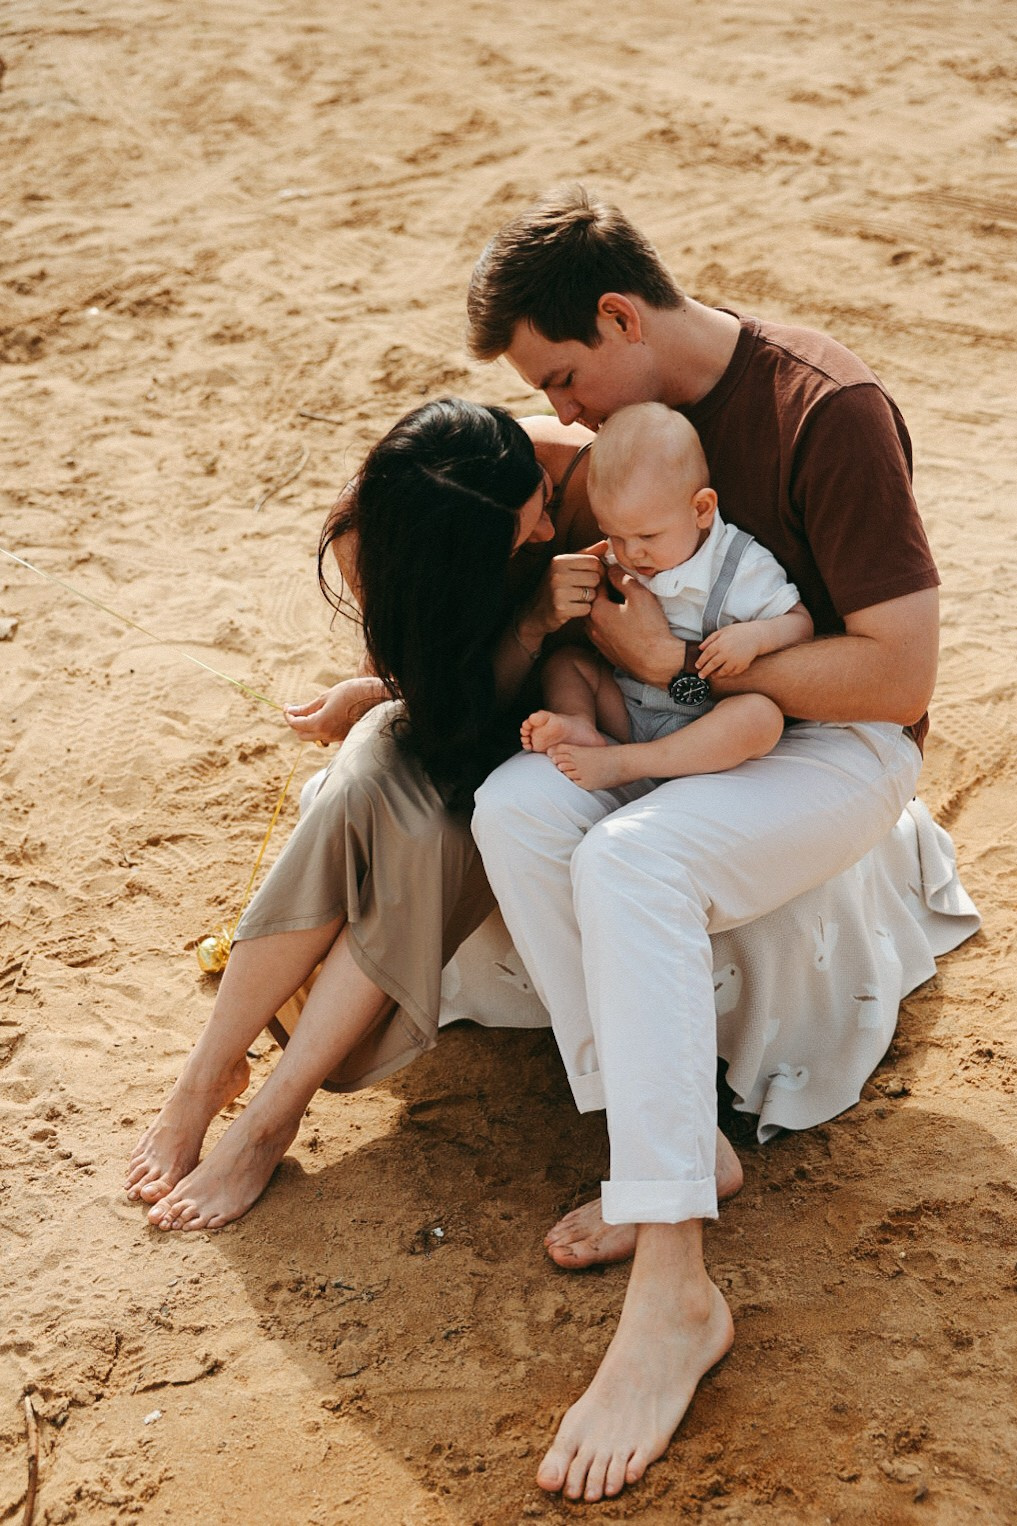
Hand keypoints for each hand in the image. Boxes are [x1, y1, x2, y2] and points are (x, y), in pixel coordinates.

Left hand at [283, 678, 386, 744]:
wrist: (378, 698)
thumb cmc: (352, 693)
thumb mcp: (326, 696)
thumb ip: (307, 707)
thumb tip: (290, 711)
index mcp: (320, 723)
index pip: (295, 724)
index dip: (287, 715)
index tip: (286, 705)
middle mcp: (327, 734)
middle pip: (301, 735)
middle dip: (295, 723)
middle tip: (295, 709)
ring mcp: (336, 738)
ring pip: (313, 738)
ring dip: (307, 727)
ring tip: (310, 711)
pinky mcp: (343, 737)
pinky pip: (325, 737)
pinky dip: (319, 728)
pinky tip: (323, 716)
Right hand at [522, 550, 604, 639]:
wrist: (535, 613)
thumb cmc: (555, 587)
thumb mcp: (566, 566)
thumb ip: (586, 554)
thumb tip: (606, 544)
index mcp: (559, 560)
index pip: (594, 561)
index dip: (598, 571)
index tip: (591, 577)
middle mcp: (557, 574)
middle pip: (595, 578)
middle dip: (593, 586)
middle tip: (583, 590)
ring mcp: (558, 591)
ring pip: (592, 594)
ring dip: (589, 599)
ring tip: (577, 599)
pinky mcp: (560, 608)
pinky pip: (586, 609)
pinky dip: (583, 611)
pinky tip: (573, 608)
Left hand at [587, 564, 683, 685]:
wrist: (657, 662)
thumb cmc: (649, 628)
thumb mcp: (638, 595)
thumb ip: (622, 578)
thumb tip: (611, 569)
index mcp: (596, 610)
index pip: (596, 585)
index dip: (606, 574)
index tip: (614, 570)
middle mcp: (592, 627)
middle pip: (593, 602)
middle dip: (603, 593)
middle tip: (618, 586)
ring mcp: (598, 642)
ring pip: (596, 619)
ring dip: (605, 610)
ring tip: (621, 605)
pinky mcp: (606, 653)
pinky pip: (603, 633)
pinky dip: (609, 625)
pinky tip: (623, 624)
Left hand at [697, 623, 762, 678]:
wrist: (756, 635)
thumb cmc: (738, 632)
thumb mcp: (722, 631)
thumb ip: (710, 639)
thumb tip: (700, 648)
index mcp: (720, 643)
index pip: (707, 655)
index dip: (701, 661)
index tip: (697, 666)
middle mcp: (727, 653)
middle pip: (712, 665)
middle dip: (705, 671)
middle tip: (701, 675)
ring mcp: (735, 660)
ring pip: (722, 672)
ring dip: (715, 675)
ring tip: (712, 676)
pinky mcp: (742, 665)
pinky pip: (732, 673)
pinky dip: (727, 675)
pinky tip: (723, 674)